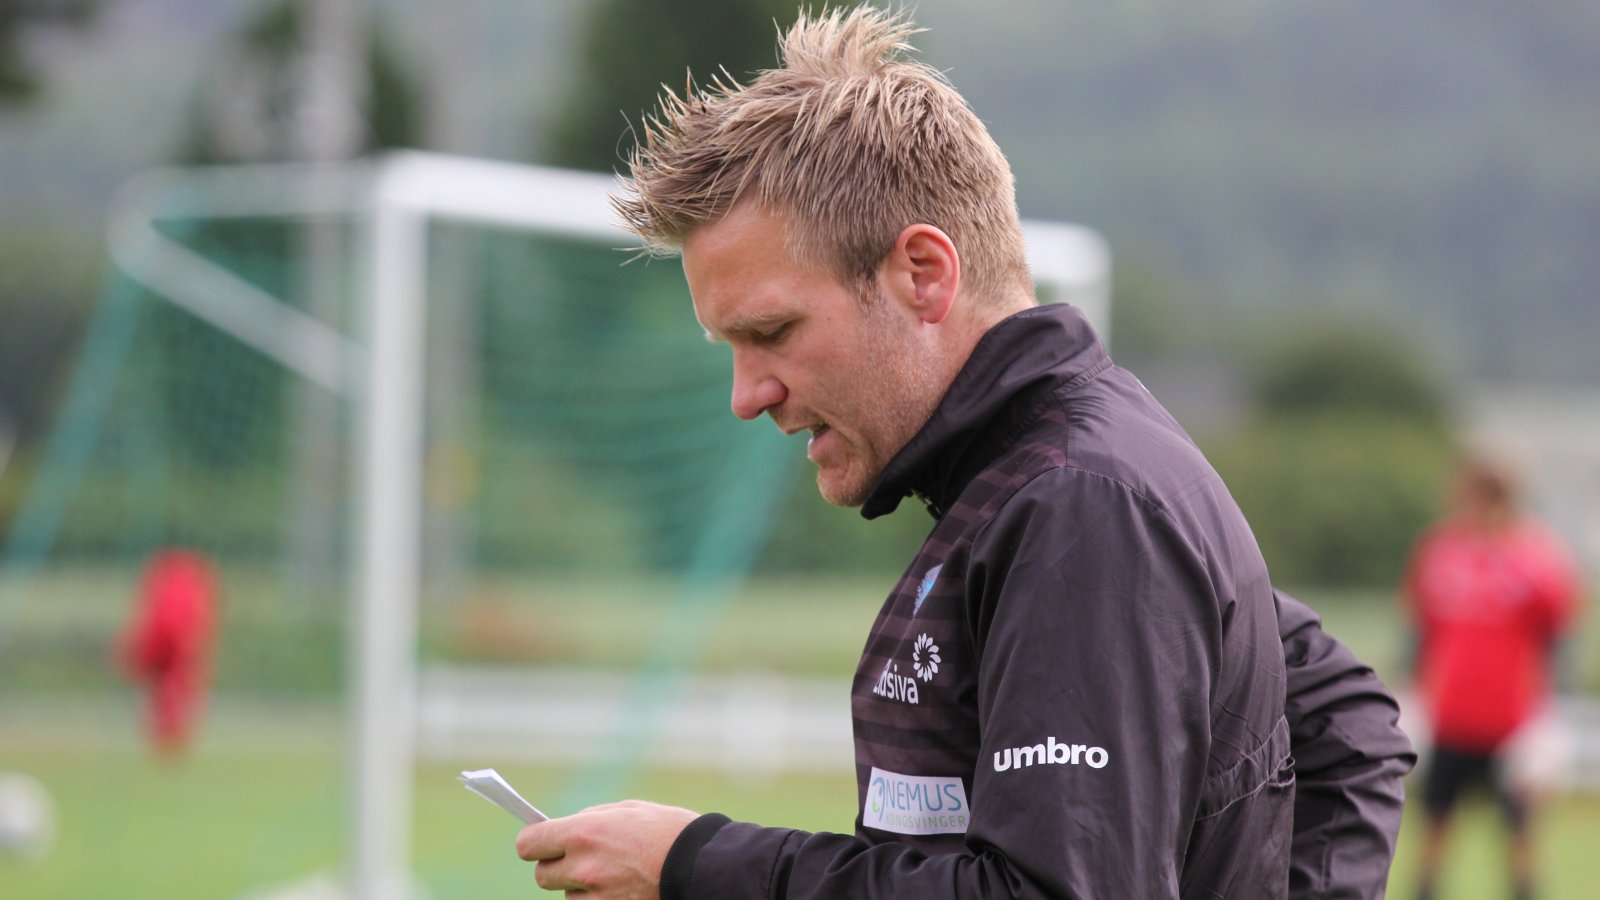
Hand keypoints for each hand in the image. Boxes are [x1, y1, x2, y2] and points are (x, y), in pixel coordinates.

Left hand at [516, 799, 698, 897]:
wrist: (702, 867)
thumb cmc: (668, 832)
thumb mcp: (627, 811)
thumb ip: (590, 819)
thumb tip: (564, 829)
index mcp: (583, 832)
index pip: (528, 844)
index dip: (535, 843)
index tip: (542, 843)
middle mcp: (582, 867)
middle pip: (542, 875)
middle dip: (557, 867)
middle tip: (581, 861)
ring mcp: (594, 897)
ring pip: (567, 895)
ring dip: (581, 887)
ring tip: (615, 875)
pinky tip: (622, 890)